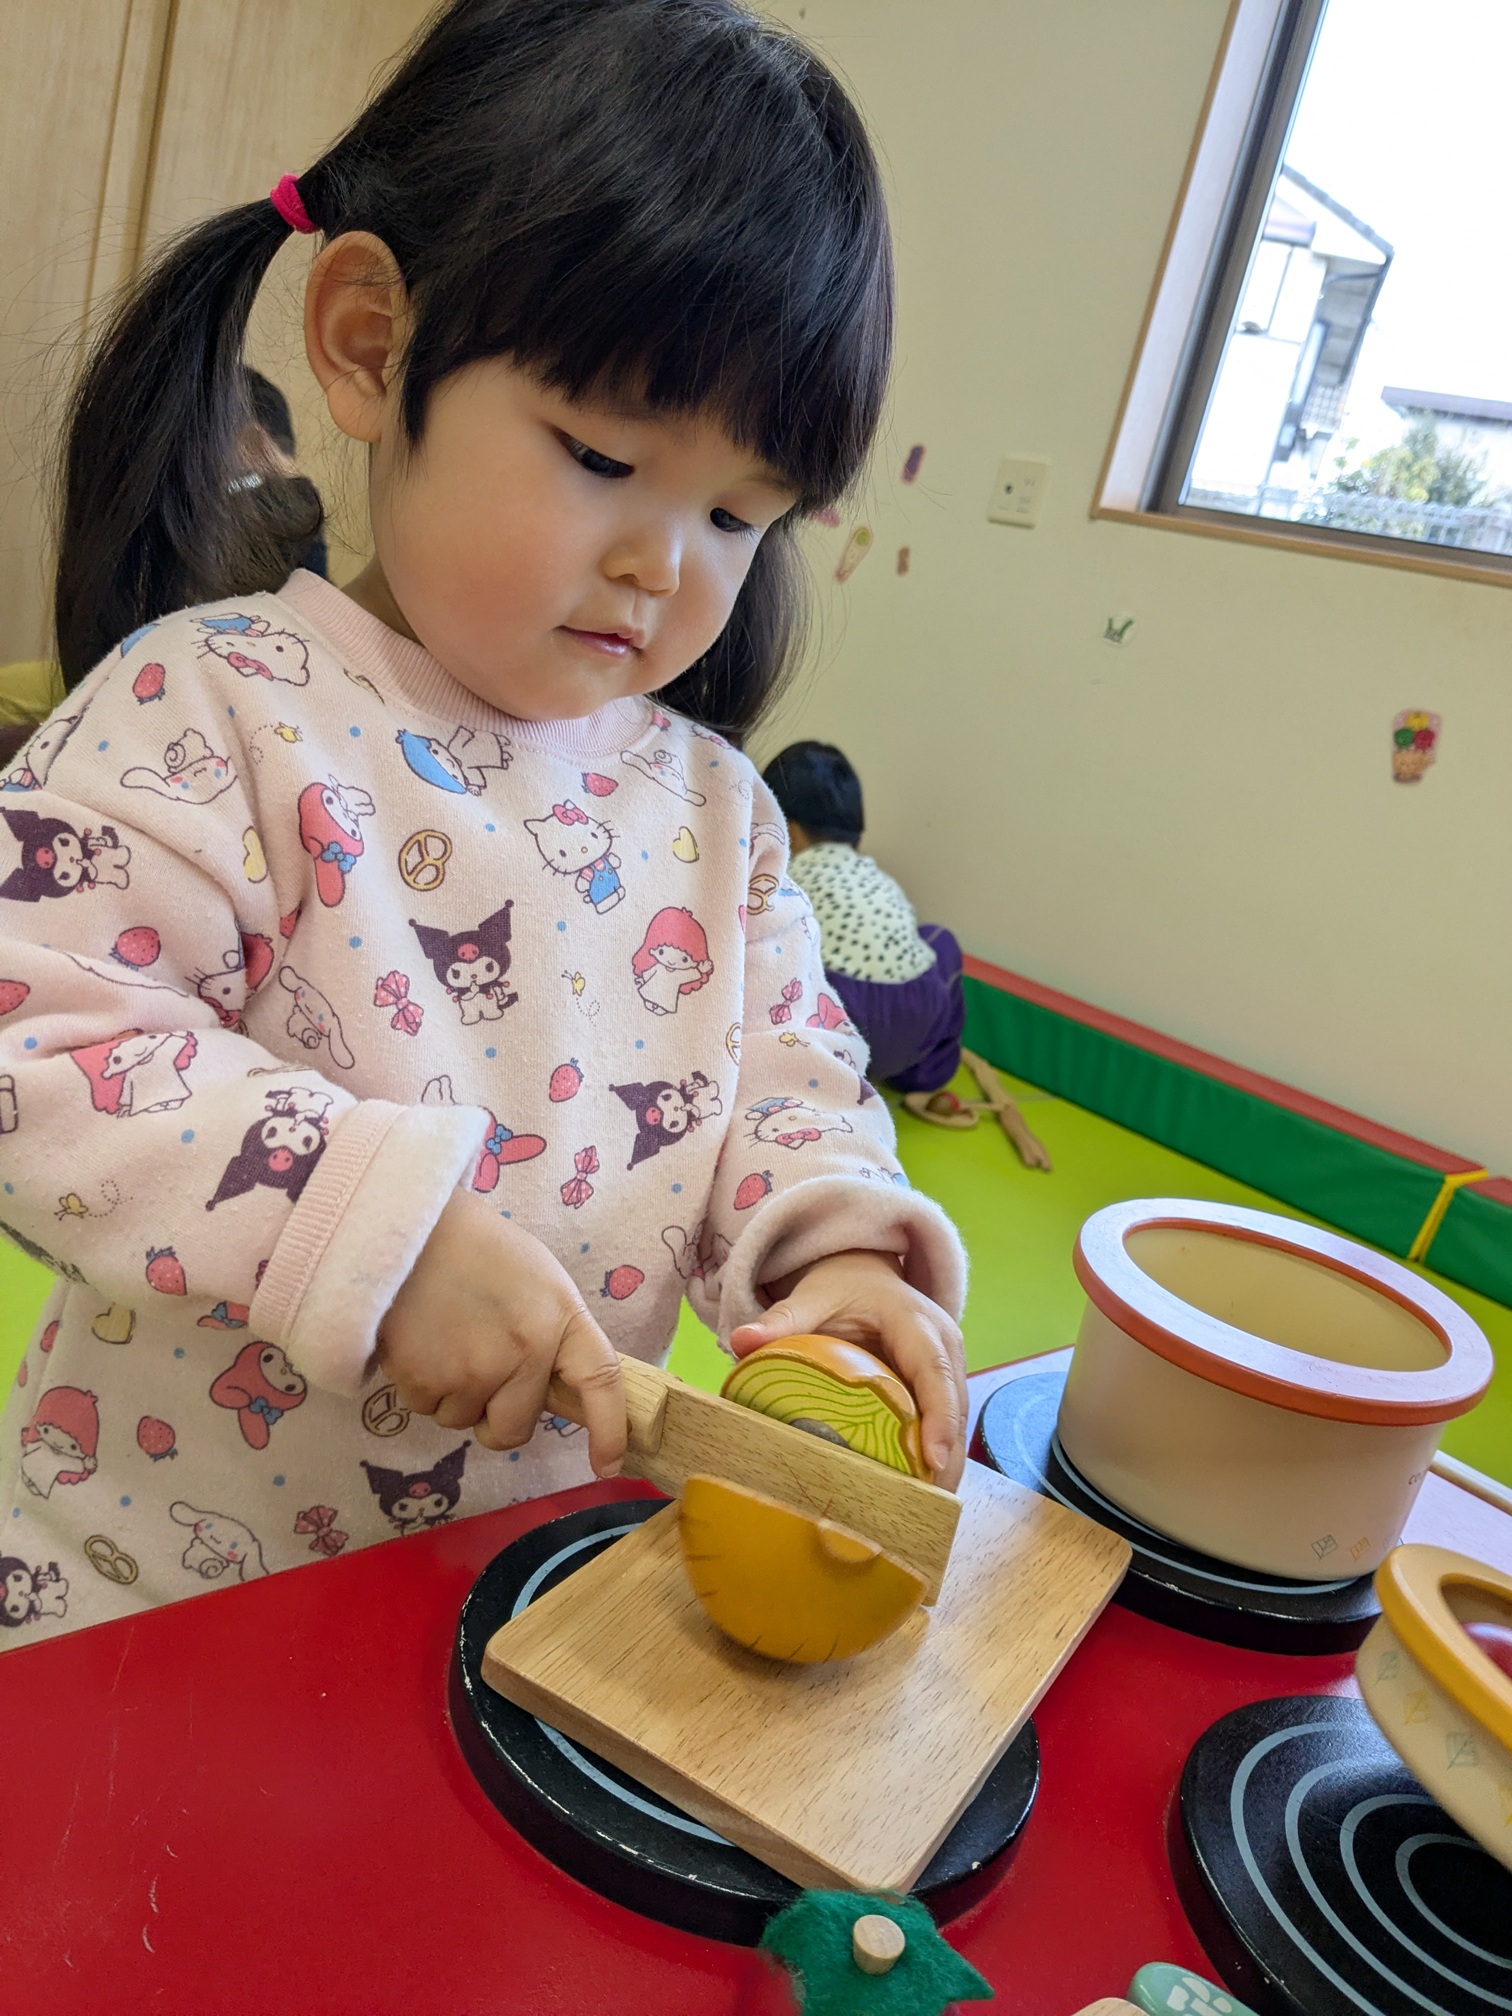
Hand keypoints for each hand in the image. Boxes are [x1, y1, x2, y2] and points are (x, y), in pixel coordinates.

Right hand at [377, 1190, 625, 1477]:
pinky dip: (418, 1383)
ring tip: (441, 1336)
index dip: (610, 1428)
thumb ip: (548, 1332)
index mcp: (560, 1317)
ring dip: (451, 1394)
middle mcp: (525, 1351)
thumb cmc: (472, 1246)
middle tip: (476, 1372)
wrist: (402, 1224)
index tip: (608, 1463)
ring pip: (462, 1420)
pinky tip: (416, 1337)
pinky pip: (424, 1407)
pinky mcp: (424, 1381)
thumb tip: (546, 1386)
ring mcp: (474, 1371)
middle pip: (514, 1428)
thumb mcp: (534, 1277)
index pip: (600, 1381)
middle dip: (495, 1416)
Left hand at [729, 1249, 967, 1488]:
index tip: (932, 1460)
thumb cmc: (841, 1287)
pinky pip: (947, 1420)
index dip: (938, 1416)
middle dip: (948, 1455)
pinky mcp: (944, 1382)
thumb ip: (781, 1318)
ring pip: (957, 1418)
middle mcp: (943, 1343)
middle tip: (930, 1504)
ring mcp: (950, 1363)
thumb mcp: (812, 1297)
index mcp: (914, 1321)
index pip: (933, 1371)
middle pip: (954, 1403)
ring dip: (948, 1462)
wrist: (865, 1274)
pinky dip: (939, 1455)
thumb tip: (740, 1341)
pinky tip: (924, 1491)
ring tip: (929, 1510)